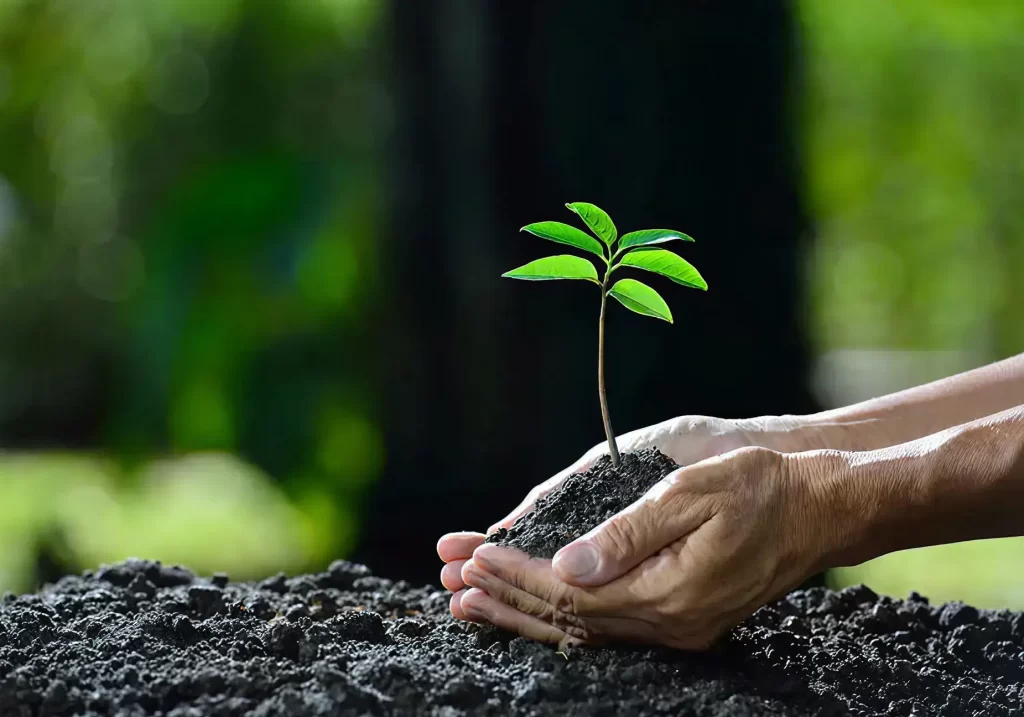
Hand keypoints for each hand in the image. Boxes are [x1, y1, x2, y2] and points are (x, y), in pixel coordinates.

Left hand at [436, 415, 801, 610]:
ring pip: (585, 632)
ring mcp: (679, 631)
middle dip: (506, 600)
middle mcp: (670, 624)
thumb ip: (626, 534)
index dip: (518, 573)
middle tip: (451, 588)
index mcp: (669, 593)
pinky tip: (537, 609)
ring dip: (527, 614)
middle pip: (569, 622)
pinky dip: (564, 618)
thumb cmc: (761, 489)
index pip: (571, 592)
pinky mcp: (684, 623)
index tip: (474, 554)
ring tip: (474, 604)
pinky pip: (608, 630)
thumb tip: (566, 564)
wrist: (820, 511)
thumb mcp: (691, 495)